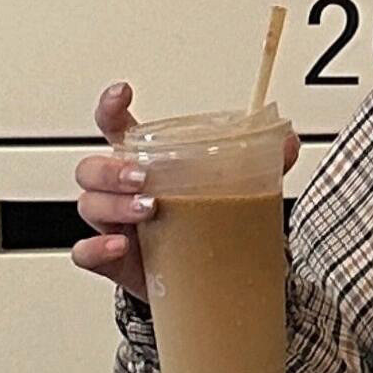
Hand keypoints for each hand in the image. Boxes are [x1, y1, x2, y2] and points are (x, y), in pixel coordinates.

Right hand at [73, 81, 298, 307]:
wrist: (204, 279)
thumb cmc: (206, 224)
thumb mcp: (232, 191)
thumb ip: (260, 164)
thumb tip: (287, 141)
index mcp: (142, 164)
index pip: (115, 129)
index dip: (110, 108)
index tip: (122, 94)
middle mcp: (121, 192)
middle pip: (91, 169)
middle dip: (111, 169)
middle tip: (144, 176)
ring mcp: (114, 225)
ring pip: (90, 205)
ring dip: (115, 204)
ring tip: (150, 209)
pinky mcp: (113, 260)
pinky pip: (85, 253)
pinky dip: (97, 248)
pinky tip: (120, 246)